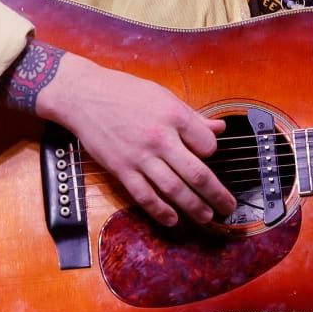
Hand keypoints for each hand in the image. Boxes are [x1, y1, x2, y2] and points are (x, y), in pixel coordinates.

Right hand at [38, 53, 236, 227]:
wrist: (84, 96)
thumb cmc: (125, 92)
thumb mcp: (163, 96)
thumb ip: (192, 117)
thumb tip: (219, 128)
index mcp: (174, 116)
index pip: (207, 145)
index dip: (213, 153)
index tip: (209, 156)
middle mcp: (160, 139)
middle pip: (197, 174)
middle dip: (217, 195)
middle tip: (228, 207)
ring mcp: (140, 157)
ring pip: (174, 190)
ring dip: (194, 207)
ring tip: (207, 216)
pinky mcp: (121, 170)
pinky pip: (145, 197)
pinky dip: (161, 211)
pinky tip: (172, 219)